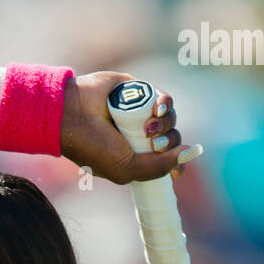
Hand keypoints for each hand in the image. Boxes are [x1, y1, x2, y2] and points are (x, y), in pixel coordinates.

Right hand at [60, 71, 200, 183]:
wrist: (72, 116)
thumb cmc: (93, 148)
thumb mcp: (126, 169)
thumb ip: (158, 167)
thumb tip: (191, 153)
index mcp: (136, 157)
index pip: (167, 161)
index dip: (177, 164)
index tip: (178, 171)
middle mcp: (140, 136)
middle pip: (172, 139)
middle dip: (170, 142)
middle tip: (155, 143)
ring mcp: (141, 114)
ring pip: (171, 118)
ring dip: (167, 123)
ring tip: (149, 126)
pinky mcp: (139, 92)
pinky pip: (165, 99)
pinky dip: (166, 104)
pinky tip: (157, 109)